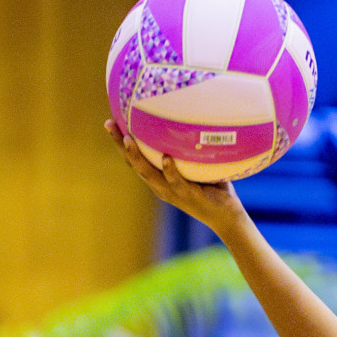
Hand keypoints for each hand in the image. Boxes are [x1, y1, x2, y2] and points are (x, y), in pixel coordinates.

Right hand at [105, 121, 245, 237]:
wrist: (228, 218)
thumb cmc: (214, 189)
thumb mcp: (198, 167)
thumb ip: (190, 149)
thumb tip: (192, 118)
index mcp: (159, 180)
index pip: (135, 160)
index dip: (120, 144)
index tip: (110, 122)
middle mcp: (161, 187)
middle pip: (134, 164)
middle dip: (119, 145)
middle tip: (109, 124)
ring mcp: (174, 193)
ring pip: (150, 174)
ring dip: (137, 156)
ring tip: (128, 139)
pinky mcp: (189, 196)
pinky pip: (177, 182)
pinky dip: (170, 170)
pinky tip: (166, 158)